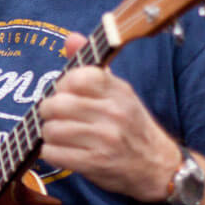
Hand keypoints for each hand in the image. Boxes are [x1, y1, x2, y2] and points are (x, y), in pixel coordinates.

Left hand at [38, 33, 180, 201]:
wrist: (156, 166)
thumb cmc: (129, 124)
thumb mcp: (118, 92)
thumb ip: (90, 67)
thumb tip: (71, 38)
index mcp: (118, 90)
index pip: (76, 77)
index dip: (63, 85)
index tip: (68, 93)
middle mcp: (113, 113)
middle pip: (55, 104)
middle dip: (48, 111)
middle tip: (57, 116)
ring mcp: (105, 140)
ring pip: (50, 129)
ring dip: (49, 134)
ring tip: (62, 135)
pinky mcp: (95, 163)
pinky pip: (52, 153)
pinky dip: (52, 153)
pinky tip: (64, 151)